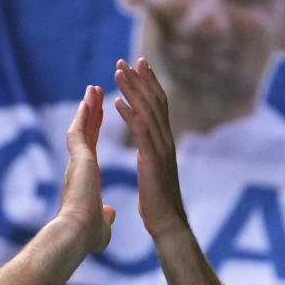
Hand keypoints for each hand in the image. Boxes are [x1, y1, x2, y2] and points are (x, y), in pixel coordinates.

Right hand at [59, 84, 114, 253]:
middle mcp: (79, 167)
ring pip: (81, 128)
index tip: (99, 117)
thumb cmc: (87, 234)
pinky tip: (88, 100)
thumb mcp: (102, 223)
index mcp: (86, 178)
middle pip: (86, 134)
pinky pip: (79, 131)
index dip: (95, 131)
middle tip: (95, 94)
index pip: (91, 148)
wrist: (78, 233)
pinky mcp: (78, 158)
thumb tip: (110, 213)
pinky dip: (83, 115)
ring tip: (92, 89)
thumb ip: (106, 215)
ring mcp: (76, 161)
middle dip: (91, 114)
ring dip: (87, 108)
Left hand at [114, 57, 187, 241]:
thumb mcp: (155, 174)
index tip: (139, 65)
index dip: (150, 84)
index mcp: (165, 142)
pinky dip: (129, 114)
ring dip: (132, 90)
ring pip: (147, 111)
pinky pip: (140, 131)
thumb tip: (148, 154)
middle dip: (140, 79)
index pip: (159, 106)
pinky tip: (117, 102)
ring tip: (118, 73)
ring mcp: (161, 149)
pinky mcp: (152, 160)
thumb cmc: (159, 204)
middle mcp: (166, 140)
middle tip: (126, 60)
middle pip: (154, 102)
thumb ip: (152, 159)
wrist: (168, 223)